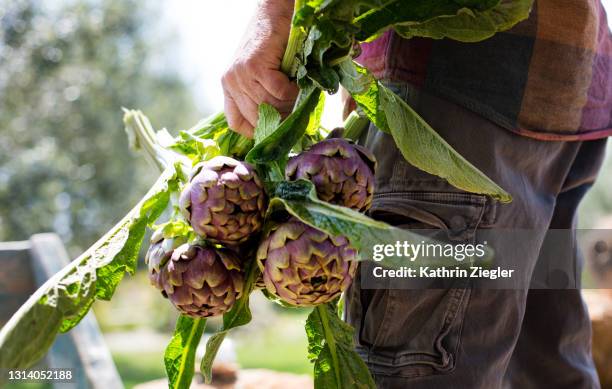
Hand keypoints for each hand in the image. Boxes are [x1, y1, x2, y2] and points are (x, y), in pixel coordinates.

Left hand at [222, 0, 297, 137]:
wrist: (275, 12)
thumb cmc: (273, 44)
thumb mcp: (261, 74)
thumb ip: (262, 96)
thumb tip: (280, 126)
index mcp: (228, 86)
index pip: (237, 123)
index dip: (258, 132)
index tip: (276, 129)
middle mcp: (230, 83)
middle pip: (257, 118)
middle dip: (280, 119)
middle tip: (297, 110)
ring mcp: (240, 75)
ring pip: (270, 106)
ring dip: (289, 104)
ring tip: (298, 93)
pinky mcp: (254, 67)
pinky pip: (278, 93)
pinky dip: (293, 92)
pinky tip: (297, 83)